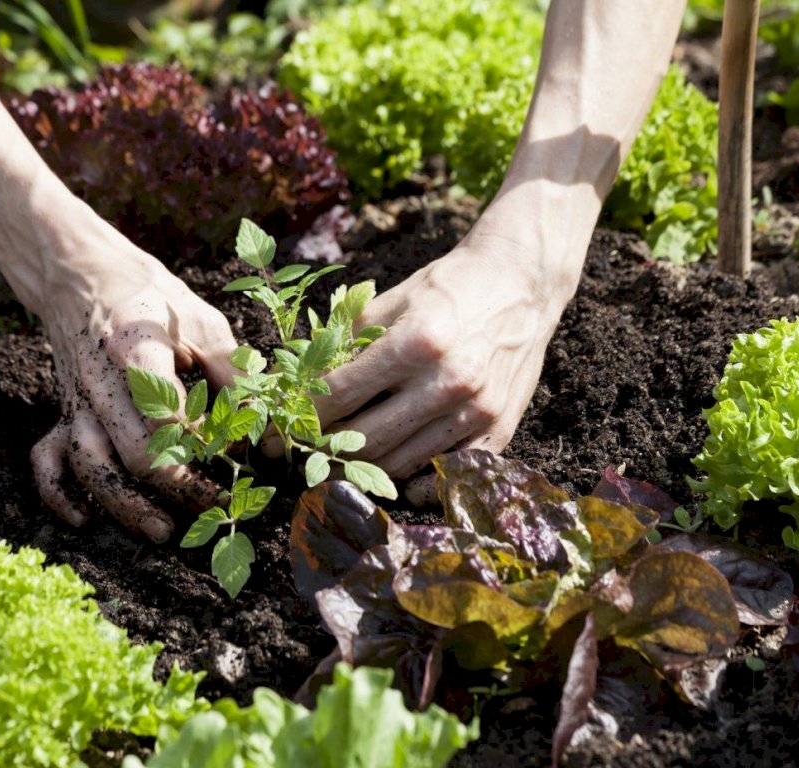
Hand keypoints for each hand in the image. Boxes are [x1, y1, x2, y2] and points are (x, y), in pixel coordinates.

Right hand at [29, 225, 236, 541]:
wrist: (79, 273)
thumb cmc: (149, 296)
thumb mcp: (200, 319)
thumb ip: (232, 371)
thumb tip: (260, 430)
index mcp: (135, 350)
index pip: (170, 415)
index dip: (208, 446)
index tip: (240, 456)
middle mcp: (99, 383)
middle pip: (131, 454)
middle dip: (177, 489)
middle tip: (218, 506)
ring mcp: (75, 401)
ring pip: (90, 466)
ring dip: (123, 506)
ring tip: (161, 531)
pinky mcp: (62, 411)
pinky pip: (47, 460)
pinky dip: (58, 494)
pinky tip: (83, 520)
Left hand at [317, 230, 577, 500]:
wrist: (522, 281)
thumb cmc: (449, 286)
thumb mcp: (392, 299)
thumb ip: (347, 341)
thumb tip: (300, 380)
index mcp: (416, 342)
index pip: (341, 395)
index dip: (301, 418)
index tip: (277, 431)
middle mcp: (448, 382)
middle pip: (366, 440)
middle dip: (324, 450)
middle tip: (303, 451)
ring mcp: (476, 410)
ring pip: (400, 464)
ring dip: (362, 467)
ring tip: (338, 459)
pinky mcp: (499, 428)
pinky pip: (446, 474)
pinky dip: (415, 481)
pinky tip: (393, 472)